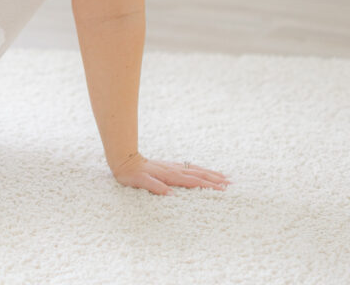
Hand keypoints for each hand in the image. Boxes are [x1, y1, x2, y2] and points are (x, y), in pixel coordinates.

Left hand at [111, 152, 231, 195]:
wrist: (124, 160)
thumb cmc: (131, 174)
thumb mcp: (140, 182)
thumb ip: (155, 187)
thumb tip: (170, 194)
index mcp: (169, 175)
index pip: (192, 181)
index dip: (207, 185)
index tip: (221, 189)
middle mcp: (174, 169)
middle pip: (198, 174)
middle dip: (214, 179)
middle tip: (230, 183)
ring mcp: (173, 167)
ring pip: (195, 169)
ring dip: (210, 173)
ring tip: (224, 177)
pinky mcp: (170, 166)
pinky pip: (189, 168)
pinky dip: (200, 170)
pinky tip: (204, 172)